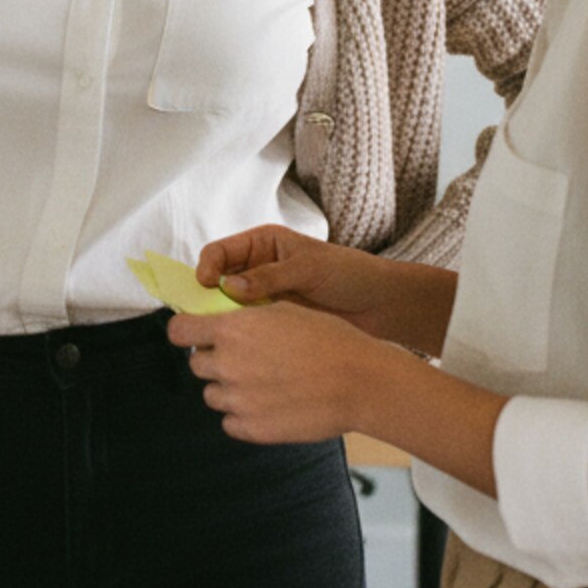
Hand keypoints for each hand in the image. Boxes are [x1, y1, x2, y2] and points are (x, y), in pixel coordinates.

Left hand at [168, 300, 383, 442]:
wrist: (361, 381)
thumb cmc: (327, 338)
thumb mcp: (280, 310)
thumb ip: (241, 318)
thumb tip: (216, 322)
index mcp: (230, 330)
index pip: (178, 331)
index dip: (186, 333)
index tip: (194, 335)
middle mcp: (227, 364)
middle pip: (197, 366)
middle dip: (215, 362)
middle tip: (246, 361)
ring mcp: (239, 399)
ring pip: (212, 395)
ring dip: (229, 390)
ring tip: (263, 385)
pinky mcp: (253, 429)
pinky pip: (230, 423)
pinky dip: (243, 416)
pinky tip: (268, 406)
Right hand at [196, 226, 395, 332]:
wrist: (383, 305)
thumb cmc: (350, 274)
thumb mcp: (309, 268)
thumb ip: (269, 276)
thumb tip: (227, 286)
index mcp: (262, 244)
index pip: (220, 252)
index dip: (207, 266)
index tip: (204, 284)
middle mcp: (258, 268)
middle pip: (219, 280)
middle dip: (210, 295)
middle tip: (207, 314)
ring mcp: (266, 296)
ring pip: (231, 306)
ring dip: (227, 317)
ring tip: (226, 331)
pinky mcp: (276, 321)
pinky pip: (251, 325)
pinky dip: (244, 333)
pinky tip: (246, 343)